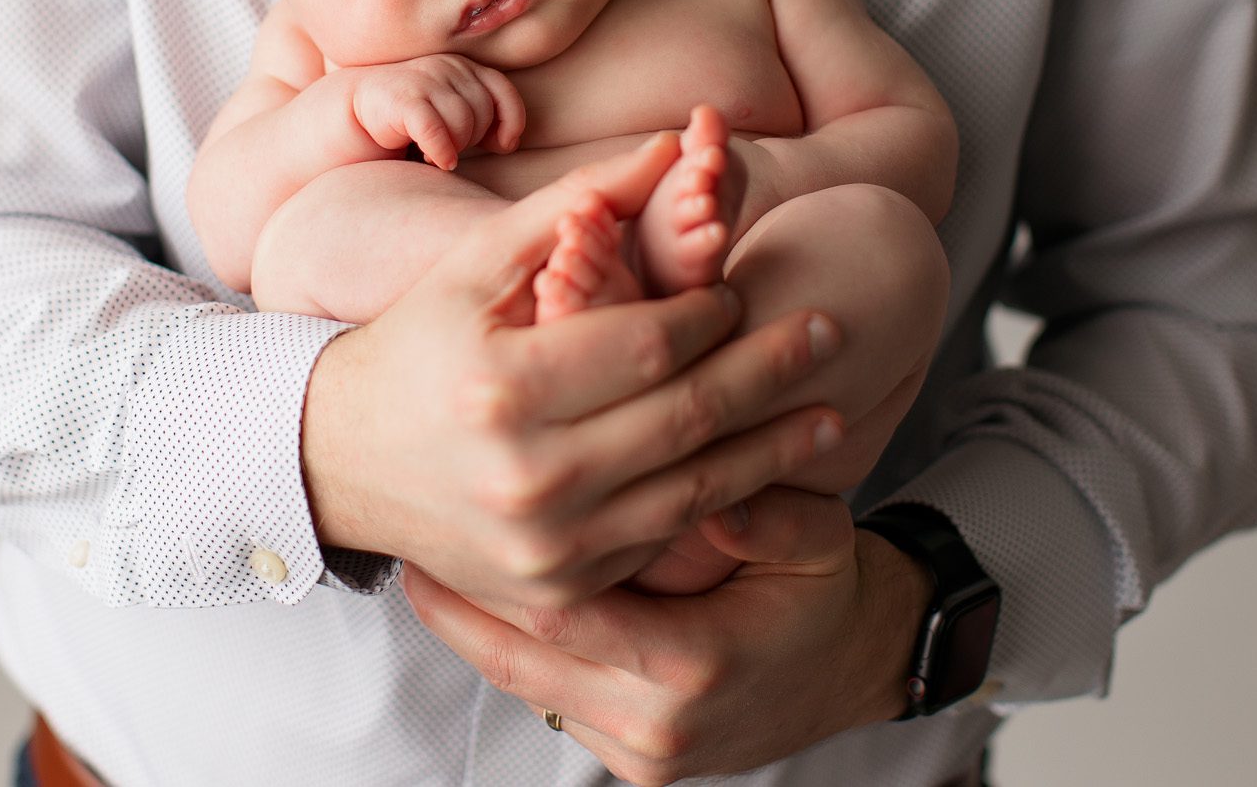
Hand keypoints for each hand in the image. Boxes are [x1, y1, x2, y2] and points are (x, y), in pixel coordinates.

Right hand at [301, 134, 849, 608]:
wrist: (339, 462)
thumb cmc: (417, 344)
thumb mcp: (477, 263)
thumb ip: (575, 205)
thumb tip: (674, 145)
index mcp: (508, 385)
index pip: (652, 344)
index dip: (711, 312)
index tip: (741, 286)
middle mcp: (532, 476)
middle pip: (689, 417)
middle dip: (772, 371)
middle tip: (831, 332)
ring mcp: (548, 545)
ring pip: (695, 491)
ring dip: (775, 450)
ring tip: (833, 414)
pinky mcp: (560, 591)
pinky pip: (662, 541)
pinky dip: (720, 505)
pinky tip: (763, 471)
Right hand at [346, 54, 525, 169]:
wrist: (355, 112)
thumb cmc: (411, 119)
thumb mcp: (452, 113)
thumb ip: (482, 120)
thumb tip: (508, 142)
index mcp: (464, 66)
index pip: (503, 91)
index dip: (511, 121)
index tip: (502, 145)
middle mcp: (447, 67)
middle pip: (484, 112)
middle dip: (472, 139)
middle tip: (449, 147)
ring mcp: (425, 79)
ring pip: (464, 122)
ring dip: (454, 147)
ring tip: (434, 153)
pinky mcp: (404, 99)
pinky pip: (436, 131)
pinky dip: (441, 152)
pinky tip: (432, 160)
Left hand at [400, 488, 929, 785]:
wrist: (853, 671)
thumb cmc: (824, 591)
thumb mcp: (818, 540)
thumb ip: (767, 519)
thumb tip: (714, 496)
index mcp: (698, 666)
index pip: (569, 617)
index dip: (496, 576)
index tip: (442, 530)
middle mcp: (659, 725)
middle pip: (524, 663)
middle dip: (459, 610)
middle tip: (403, 550)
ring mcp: (642, 754)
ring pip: (528, 691)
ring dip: (475, 634)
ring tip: (423, 571)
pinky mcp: (634, 763)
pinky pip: (553, 705)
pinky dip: (514, 657)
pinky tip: (479, 606)